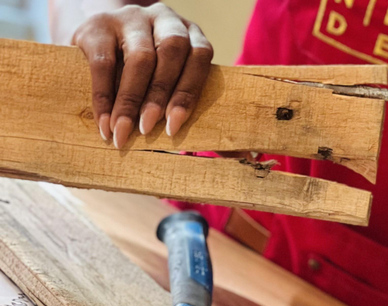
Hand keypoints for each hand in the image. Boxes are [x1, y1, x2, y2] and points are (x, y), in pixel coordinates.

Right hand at [72, 4, 213, 147]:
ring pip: (139, 58)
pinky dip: (104, 97)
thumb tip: (239, 155)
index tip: (174, 127)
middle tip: (147, 130)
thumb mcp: (171, 81)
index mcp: (191, 33)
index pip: (200, 56)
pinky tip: (105, 122)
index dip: (188, 92)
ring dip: (131, 100)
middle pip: (171, 53)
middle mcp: (165, 20)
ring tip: (122, 131)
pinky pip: (103, 62)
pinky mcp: (98, 24)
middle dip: (160, 96)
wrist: (98, 42)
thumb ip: (197, 109)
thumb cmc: (146, 76)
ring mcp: (131, 17)